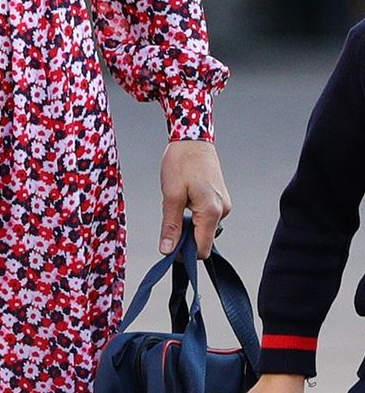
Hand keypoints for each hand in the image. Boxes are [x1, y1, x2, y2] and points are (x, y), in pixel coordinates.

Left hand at [159, 139, 230, 255]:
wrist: (192, 138)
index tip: (168, 248)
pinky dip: (193, 215)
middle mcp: (223, 211)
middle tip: (169, 219)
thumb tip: (167, 250)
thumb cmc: (181, 162)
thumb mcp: (171, 195)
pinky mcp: (221, 199)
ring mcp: (224, 204)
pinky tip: (184, 199)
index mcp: (212, 212)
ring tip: (176, 203)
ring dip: (188, 225)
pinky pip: (206, 217)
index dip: (184, 254)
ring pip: (204, 228)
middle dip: (185, 238)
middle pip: (204, 240)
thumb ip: (171, 225)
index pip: (202, 250)